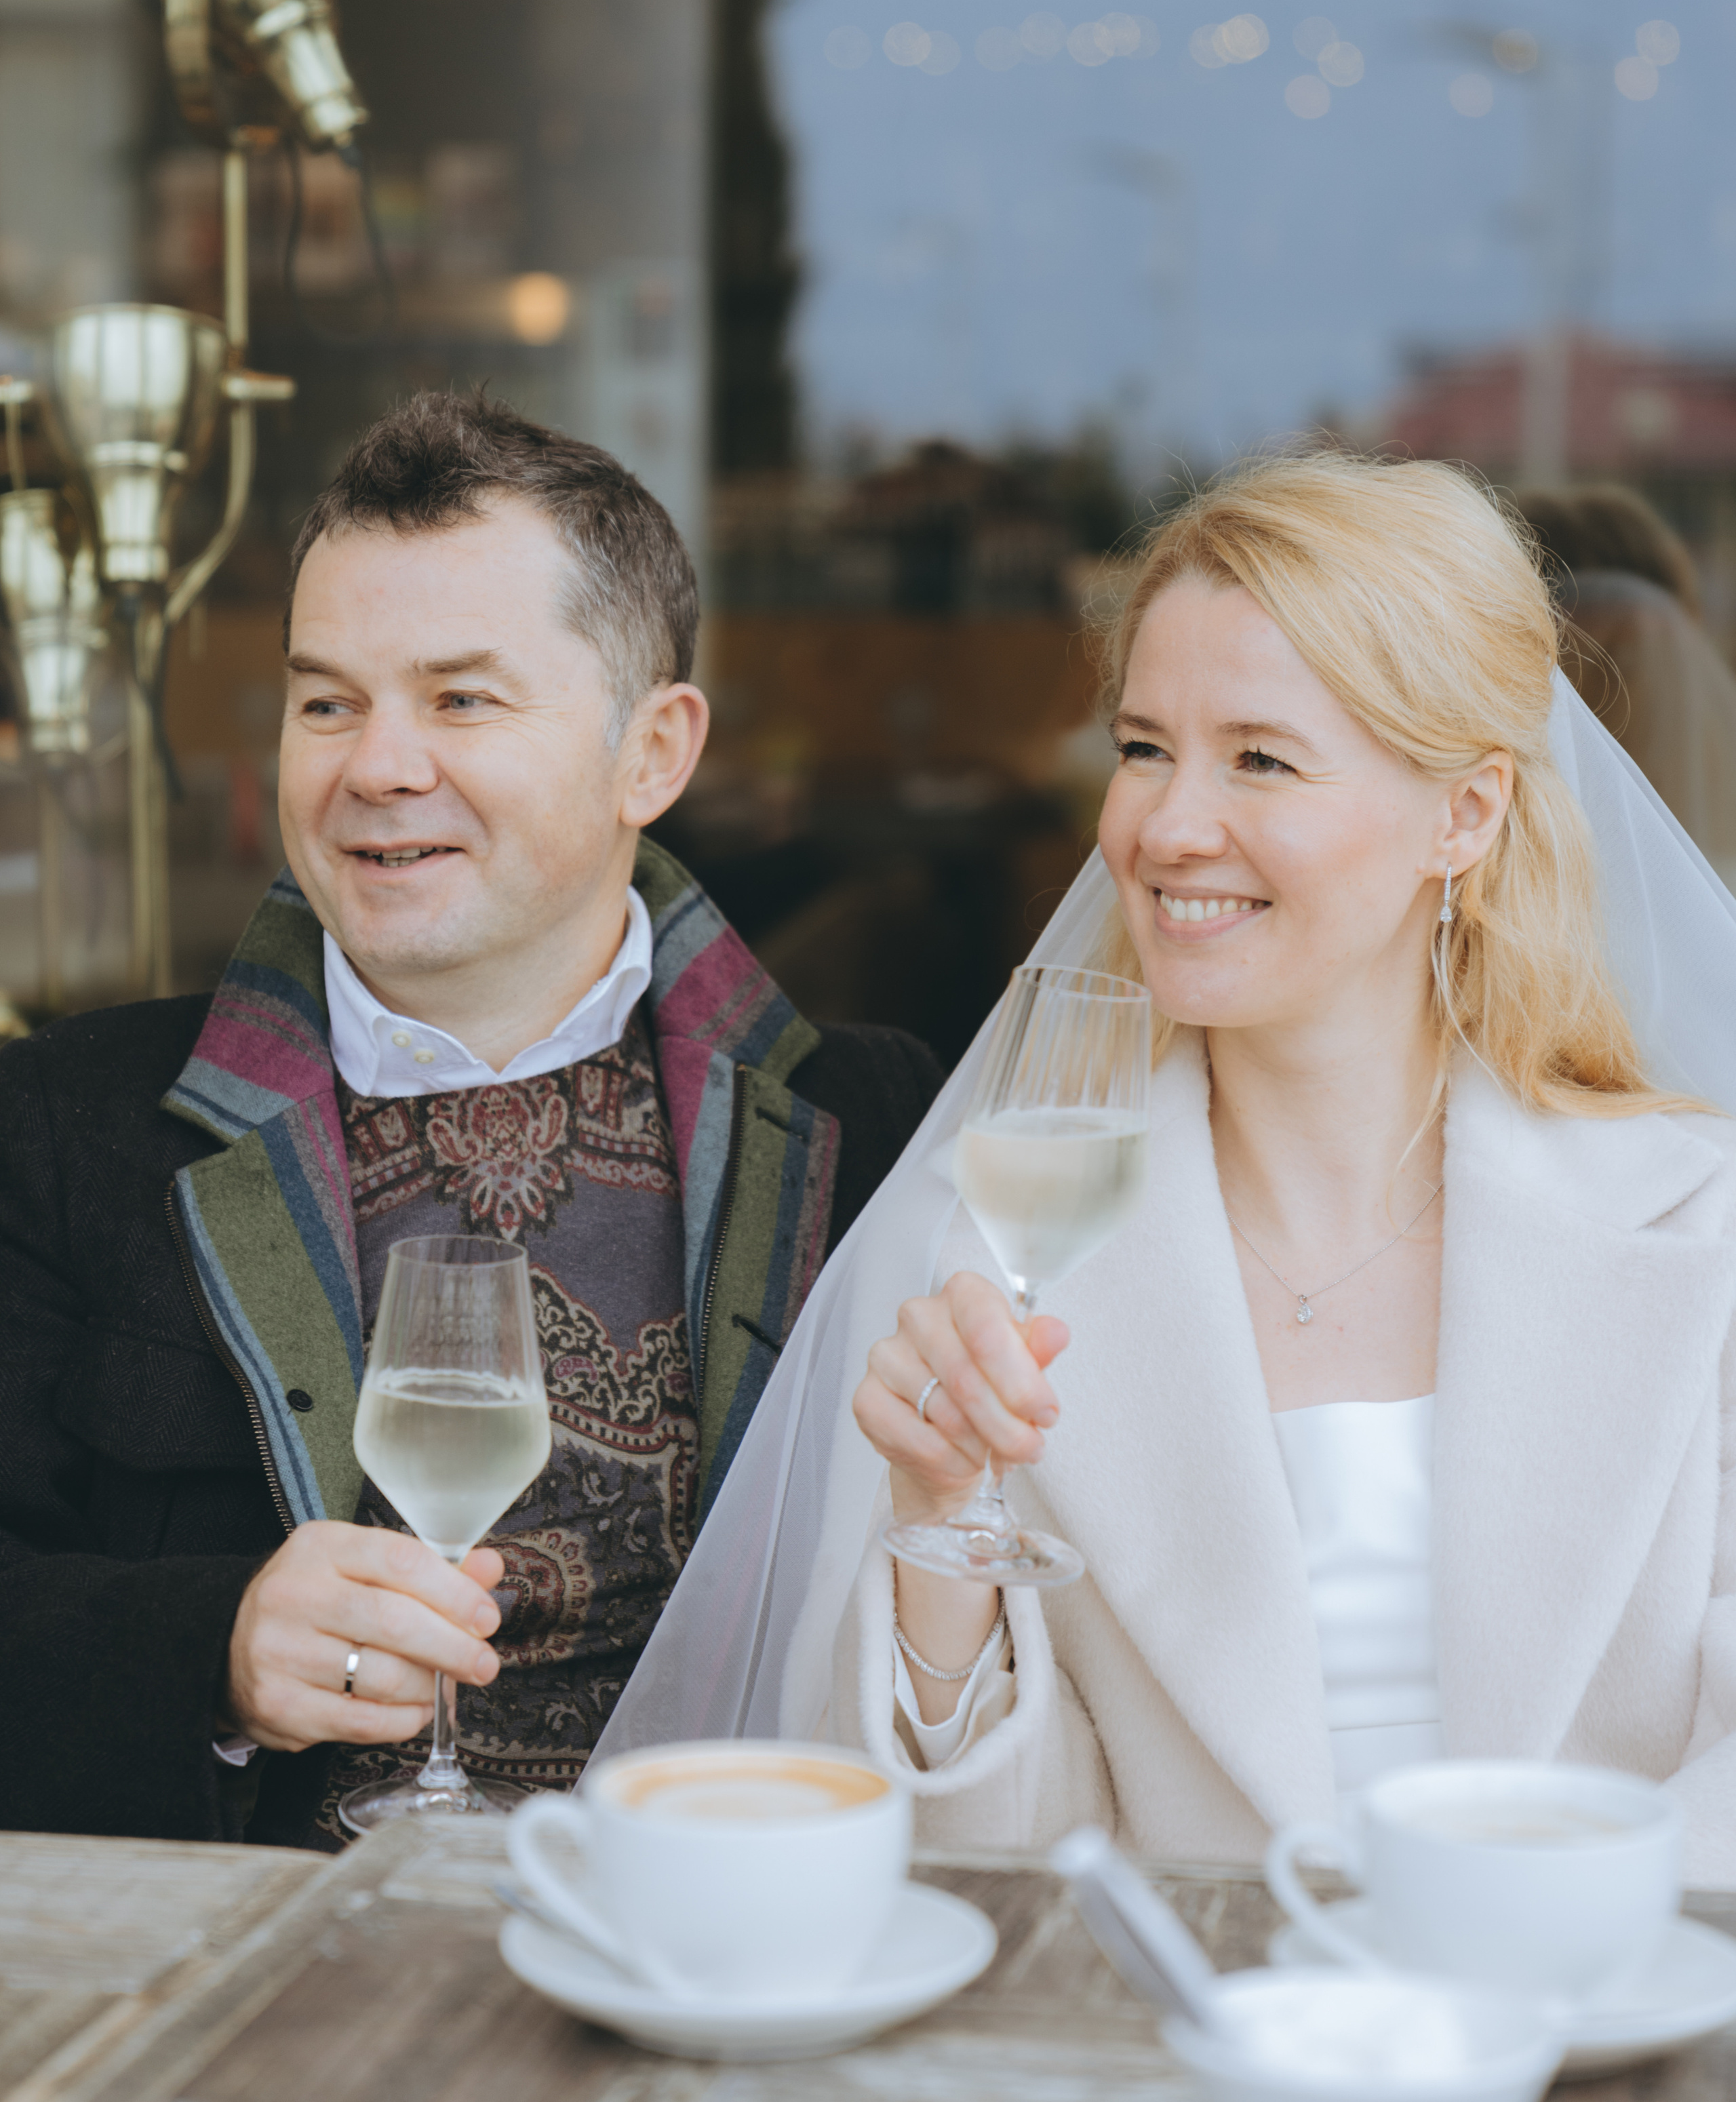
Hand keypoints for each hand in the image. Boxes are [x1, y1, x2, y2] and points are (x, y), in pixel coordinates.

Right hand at [223, 1521, 505, 1752]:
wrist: (225, 1641)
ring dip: (428, 1687)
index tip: (486, 1618)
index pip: (402, 1562)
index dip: (455, 1593)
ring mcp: (281, 1652)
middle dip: (453, 1648)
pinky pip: (359, 1722)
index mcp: (322, 1547)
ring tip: (444, 1686)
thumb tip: (489, 1570)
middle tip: (484, 1664)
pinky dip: (400, 1721)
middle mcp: (295, 1595)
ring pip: (381, 1677)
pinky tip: (416, 1711)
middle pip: (395, 1622)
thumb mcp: (361, 1566)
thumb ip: (428, 1568)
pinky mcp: (278, 1706)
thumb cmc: (312, 1599)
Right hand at [852, 1270, 1069, 1524]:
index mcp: (962, 1294)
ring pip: (947, 1413)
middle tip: (1030, 1448)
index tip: (1045, 1414)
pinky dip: (953, 1460)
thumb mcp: (1023, 1369)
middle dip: (1009, 1425)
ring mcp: (886, 1355)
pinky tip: (964, 1459)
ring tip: (995, 1452)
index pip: (987, 1329)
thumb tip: (1054, 1332)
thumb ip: (1037, 1351)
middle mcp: (918, 1315)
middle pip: (968, 1378)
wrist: (948, 1437)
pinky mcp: (867, 1398)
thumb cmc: (989, 1391)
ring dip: (983, 1446)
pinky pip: (920, 1441)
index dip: (1021, 1380)